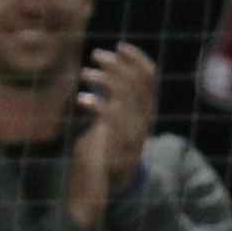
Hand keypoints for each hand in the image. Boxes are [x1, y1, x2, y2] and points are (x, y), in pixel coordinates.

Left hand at [62, 43, 158, 227]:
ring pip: (125, 95)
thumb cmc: (107, 148)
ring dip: (104, 79)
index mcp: (146, 110)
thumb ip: (111, 98)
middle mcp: (144, 119)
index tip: (119, 46)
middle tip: (94, 56)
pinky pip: (111, 116)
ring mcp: (134, 132)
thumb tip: (100, 73)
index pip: (150, 77)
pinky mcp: (119, 144)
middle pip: (136, 81)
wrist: (109, 185)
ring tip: (85, 73)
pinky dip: (96, 103)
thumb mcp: (111, 119)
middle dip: (116, 64)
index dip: (137, 58)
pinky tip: (81, 98)